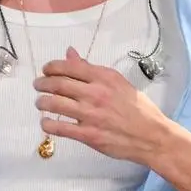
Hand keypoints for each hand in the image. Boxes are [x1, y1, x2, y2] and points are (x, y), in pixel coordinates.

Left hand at [34, 49, 168, 163]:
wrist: (151, 136)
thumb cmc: (138, 109)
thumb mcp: (118, 82)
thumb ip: (92, 69)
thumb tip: (71, 54)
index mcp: (104, 78)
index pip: (69, 67)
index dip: (52, 67)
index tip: (46, 70)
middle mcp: (95, 93)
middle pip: (58, 84)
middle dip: (42, 83)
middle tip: (38, 85)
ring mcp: (90, 115)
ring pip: (55, 104)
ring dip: (42, 102)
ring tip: (40, 102)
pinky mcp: (88, 135)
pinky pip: (60, 128)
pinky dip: (48, 124)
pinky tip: (46, 122)